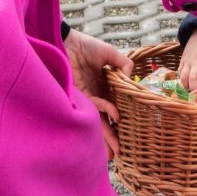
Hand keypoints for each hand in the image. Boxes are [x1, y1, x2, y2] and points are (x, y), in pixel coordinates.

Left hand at [65, 29, 132, 157]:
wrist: (65, 42)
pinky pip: (96, 104)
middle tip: (119, 153)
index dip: (120, 121)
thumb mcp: (109, 53)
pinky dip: (106, 110)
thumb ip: (122, 63)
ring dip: (106, 135)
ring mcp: (88, 97)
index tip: (129, 132)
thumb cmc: (85, 46)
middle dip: (111, 137)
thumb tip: (131, 76)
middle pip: (105, 120)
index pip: (114, 108)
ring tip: (113, 153)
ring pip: (99, 120)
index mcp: (103, 88)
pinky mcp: (80, 95)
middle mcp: (96, 96)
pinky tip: (115, 117)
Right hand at [178, 27, 196, 93]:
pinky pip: (180, 72)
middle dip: (195, 91)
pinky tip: (185, 87)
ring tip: (191, 95)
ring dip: (187, 87)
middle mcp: (196, 61)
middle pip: (193, 78)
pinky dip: (182, 80)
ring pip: (184, 77)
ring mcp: (188, 60)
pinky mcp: (183, 59)